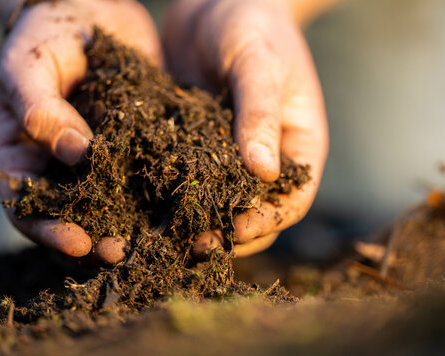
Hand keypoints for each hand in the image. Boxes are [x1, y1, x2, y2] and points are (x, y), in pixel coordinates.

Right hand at [0, 0, 161, 262]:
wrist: (91, 9)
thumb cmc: (47, 33)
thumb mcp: (31, 65)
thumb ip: (40, 107)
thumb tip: (73, 152)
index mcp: (22, 155)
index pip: (27, 206)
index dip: (50, 230)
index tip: (80, 242)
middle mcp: (60, 166)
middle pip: (73, 215)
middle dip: (97, 237)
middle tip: (124, 251)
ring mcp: (100, 159)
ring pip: (113, 202)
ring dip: (133, 224)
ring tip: (159, 238)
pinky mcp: (135, 146)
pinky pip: (145, 174)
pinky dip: (160, 193)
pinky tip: (184, 203)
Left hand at [163, 0, 328, 257]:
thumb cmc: (252, 23)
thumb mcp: (259, 63)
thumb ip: (259, 114)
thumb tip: (263, 174)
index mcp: (299, 145)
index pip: (291, 201)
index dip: (263, 222)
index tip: (227, 231)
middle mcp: (268, 157)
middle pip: (256, 213)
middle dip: (227, 231)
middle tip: (189, 243)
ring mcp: (232, 153)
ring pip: (221, 201)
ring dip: (198, 220)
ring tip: (165, 232)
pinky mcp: (200, 144)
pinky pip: (191, 176)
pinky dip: (174, 193)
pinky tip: (146, 201)